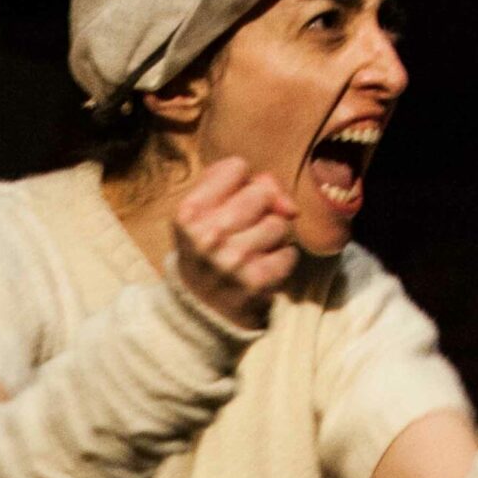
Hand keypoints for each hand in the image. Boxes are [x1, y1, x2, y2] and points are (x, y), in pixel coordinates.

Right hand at [172, 156, 300, 328]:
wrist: (200, 310)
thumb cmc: (207, 250)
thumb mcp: (204, 212)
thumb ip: (244, 186)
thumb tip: (288, 205)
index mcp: (188, 211)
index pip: (237, 167)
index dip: (241, 184)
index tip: (229, 203)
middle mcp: (207, 235)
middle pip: (262, 193)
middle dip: (260, 209)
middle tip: (241, 231)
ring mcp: (233, 260)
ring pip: (279, 223)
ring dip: (272, 237)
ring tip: (250, 252)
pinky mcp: (256, 281)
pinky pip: (289, 253)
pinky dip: (280, 261)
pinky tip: (260, 269)